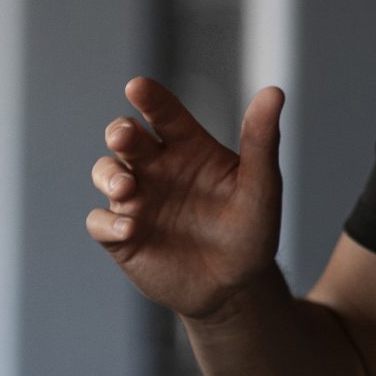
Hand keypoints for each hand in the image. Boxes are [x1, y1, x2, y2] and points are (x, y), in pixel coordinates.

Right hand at [86, 77, 284, 320]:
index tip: (138, 87)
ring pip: (105, 173)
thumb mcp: (261, 188)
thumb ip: (262, 141)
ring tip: (127, 188)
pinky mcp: (121, 236)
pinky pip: (100, 222)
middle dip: (119, 132)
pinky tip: (130, 228)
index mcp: (186, 147)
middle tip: (124, 137)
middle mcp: (155, 168)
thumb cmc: (250, 231)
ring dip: (109, 175)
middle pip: (125, 137)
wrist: (235, 288)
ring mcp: (135, 201)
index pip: (163, 113)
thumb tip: (275, 92)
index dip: (150, 98)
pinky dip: (108, 222)